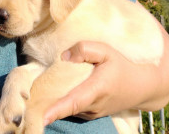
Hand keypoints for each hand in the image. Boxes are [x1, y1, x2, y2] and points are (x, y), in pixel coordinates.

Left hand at [44, 41, 168, 125]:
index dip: (56, 110)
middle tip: (29, 98)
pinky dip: (62, 103)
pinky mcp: (90, 114)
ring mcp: (91, 113)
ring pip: (67, 109)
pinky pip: (72, 109)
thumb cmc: (120, 67)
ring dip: (54, 102)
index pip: (73, 102)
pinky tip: (58, 92)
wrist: (139, 87)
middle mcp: (92, 106)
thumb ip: (85, 50)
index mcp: (96, 89)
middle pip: (64, 107)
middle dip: (46, 105)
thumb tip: (64, 57)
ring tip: (42, 91)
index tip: (41, 118)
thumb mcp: (106, 51)